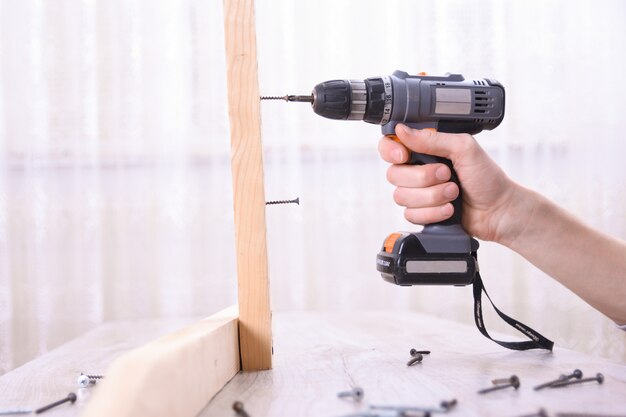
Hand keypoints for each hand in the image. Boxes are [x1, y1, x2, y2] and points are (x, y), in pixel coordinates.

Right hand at [378, 124, 517, 242]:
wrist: (499, 210)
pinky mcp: (422, 213)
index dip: (391, 151)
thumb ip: (433, 139)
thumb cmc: (488, 178)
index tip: (404, 156)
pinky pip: (410, 215)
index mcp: (425, 149)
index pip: (390, 146)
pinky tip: (449, 209)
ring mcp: (419, 193)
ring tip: (454, 193)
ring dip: (432, 196)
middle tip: (447, 174)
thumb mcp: (464, 148)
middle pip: (394, 174)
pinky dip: (433, 213)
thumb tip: (402, 130)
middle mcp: (418, 170)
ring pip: (401, 196)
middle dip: (423, 178)